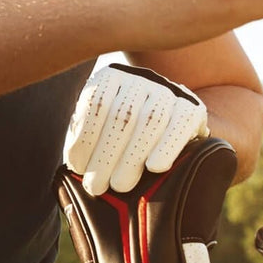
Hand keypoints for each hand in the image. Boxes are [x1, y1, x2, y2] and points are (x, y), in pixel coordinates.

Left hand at [64, 63, 209, 195]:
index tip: (76, 166)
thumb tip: (70, 167)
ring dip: (132, 156)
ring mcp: (168, 90)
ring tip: (119, 185)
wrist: (167, 124)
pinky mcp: (192, 107)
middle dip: (106, 154)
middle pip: (122, 114)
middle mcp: (139, 78)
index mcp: (110, 77)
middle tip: (95, 185)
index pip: (96, 102)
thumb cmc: (121, 136)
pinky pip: (181, 124)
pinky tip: (155, 167)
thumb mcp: (99, 129)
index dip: (85, 137)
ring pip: (151, 120)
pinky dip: (167, 146)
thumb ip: (85, 140)